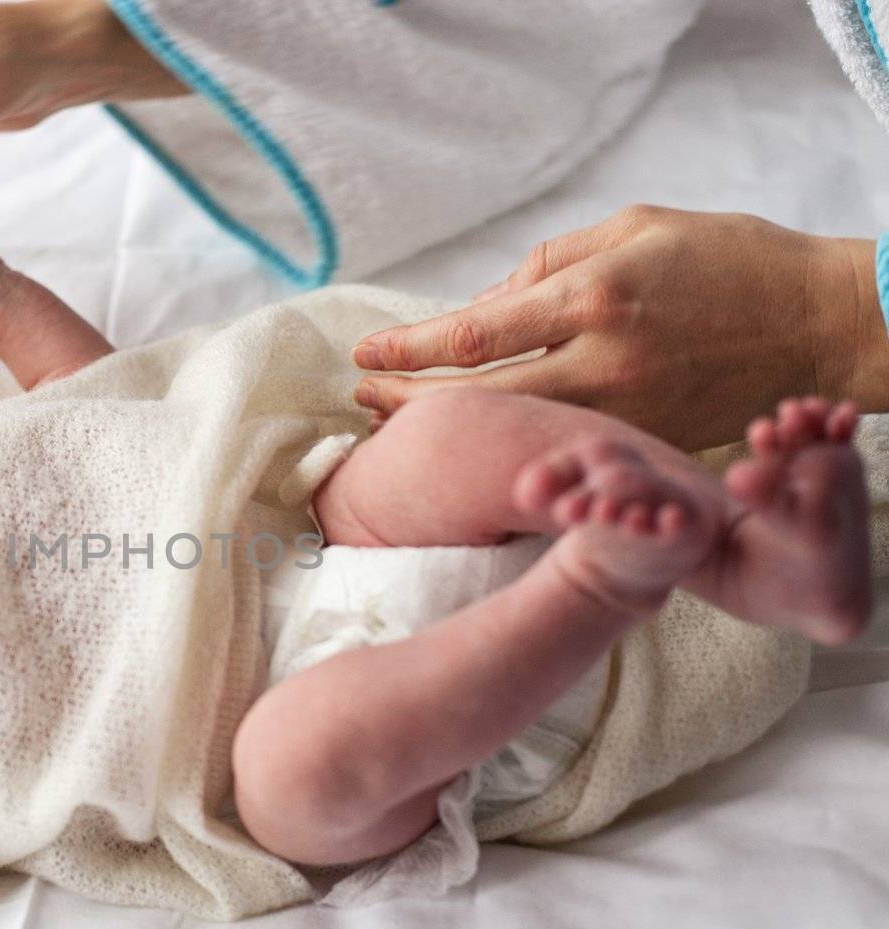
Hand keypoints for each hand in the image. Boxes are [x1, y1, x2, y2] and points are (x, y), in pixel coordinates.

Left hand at [350, 206, 888, 450]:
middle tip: (361, 398)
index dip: (407, 348)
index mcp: (593, 298)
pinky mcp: (642, 445)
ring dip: (446, 430)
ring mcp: (623, 413)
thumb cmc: (725, 261)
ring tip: (393, 424)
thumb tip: (481, 310)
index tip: (363, 352)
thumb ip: (548, 265)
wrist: (817, 324)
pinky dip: (507, 447)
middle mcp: (602, 363)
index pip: (471, 334)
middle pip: (476, 396)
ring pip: (509, 433)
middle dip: (406, 400)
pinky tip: (473, 442)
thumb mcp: (634, 229)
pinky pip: (558, 450)